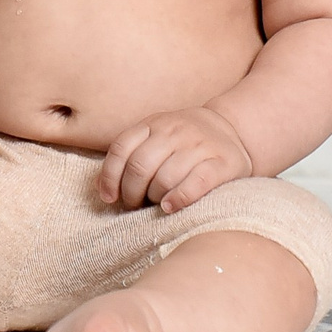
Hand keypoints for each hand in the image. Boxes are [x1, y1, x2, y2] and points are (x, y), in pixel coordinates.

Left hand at [98, 108, 252, 213]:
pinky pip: (198, 182)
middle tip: (135, 205)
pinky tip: (170, 207)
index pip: (121, 148)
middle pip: (140, 165)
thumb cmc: (184, 143)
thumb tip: (100, 187)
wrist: (232, 128)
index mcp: (153, 124)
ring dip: (154, 198)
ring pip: (166, 176)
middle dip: (131, 192)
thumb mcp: (157, 138)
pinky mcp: (223, 162)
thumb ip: (131, 156)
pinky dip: (180, 197)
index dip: (110, 176)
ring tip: (155, 206)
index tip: (109, 198)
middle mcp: (175, 130)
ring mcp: (199, 145)